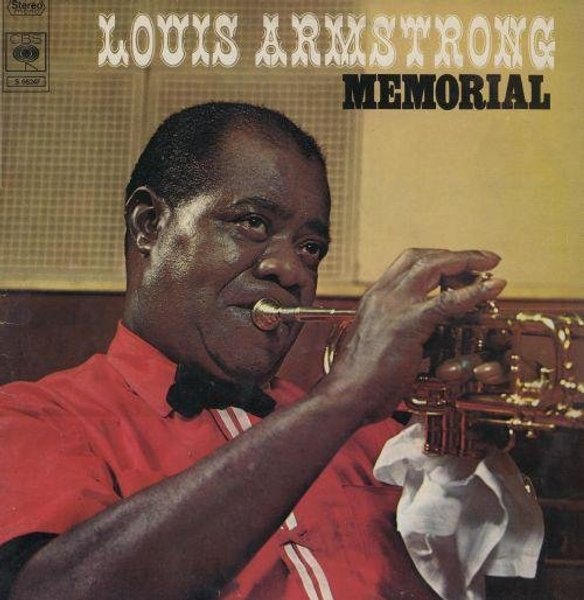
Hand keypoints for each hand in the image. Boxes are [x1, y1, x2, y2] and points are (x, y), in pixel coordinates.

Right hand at [325, 248, 505, 422]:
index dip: (437, 258)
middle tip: (484, 259)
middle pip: (422, 257)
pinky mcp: (407, 324)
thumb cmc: (361, 379)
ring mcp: (393, 306)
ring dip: (466, 261)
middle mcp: (382, 295)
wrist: (345, 395)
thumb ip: (401, 330)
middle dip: (456, 254)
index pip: (407, 263)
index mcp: (375, 298)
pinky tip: (494, 287)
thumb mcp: (380, 343)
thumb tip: (427, 335)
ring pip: (433, 267)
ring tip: (490, 264)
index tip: (458, 262)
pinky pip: (447, 301)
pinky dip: (474, 291)